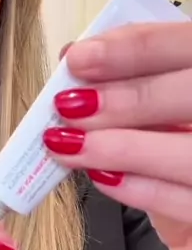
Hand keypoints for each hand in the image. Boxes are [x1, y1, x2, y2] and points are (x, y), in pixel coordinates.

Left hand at [43, 22, 191, 249]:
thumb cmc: (179, 159)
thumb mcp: (162, 113)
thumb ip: (135, 82)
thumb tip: (79, 60)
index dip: (138, 46)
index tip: (80, 58)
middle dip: (129, 98)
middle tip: (69, 106)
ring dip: (125, 147)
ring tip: (71, 146)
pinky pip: (189, 202)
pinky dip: (142, 189)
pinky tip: (102, 178)